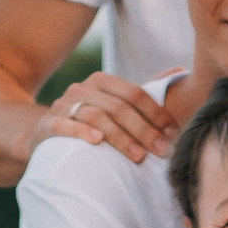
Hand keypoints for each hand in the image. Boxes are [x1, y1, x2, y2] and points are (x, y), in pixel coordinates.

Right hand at [30, 72, 176, 167]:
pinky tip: (98, 142)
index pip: (134, 93)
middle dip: (144, 130)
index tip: (172, 133)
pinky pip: (65, 126)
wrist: (46, 133)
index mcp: (101, 81)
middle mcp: (82, 89)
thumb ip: (144, 92)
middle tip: (162, 150)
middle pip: (118, 107)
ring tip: (138, 156)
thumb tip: (181, 71)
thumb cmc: (90, 121)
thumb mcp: (115, 103)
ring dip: (120, 137)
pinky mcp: (48, 125)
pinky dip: (82, 132)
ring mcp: (63, 106)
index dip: (155, 113)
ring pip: (96, 117)